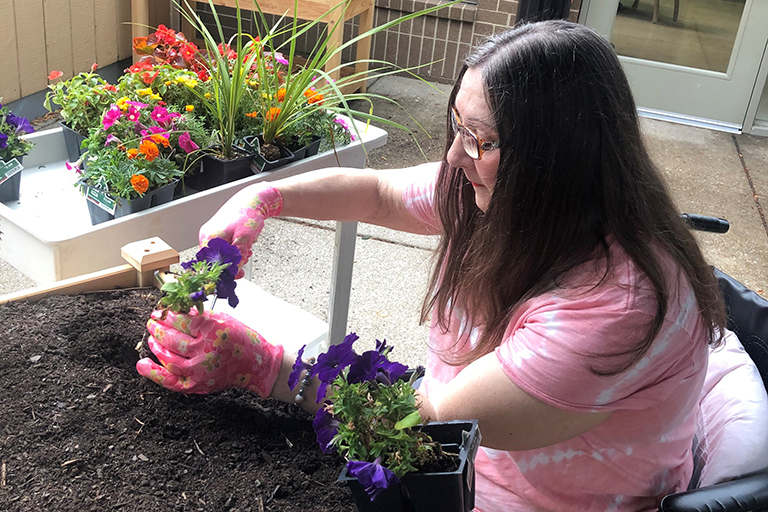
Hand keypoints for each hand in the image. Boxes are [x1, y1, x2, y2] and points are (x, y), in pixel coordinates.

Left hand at [136, 309, 283, 396]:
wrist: (256, 365)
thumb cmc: (242, 340)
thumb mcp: (223, 320)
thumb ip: (200, 316)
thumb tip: (175, 311)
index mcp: (213, 331)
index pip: (182, 320)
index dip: (168, 315)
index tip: (161, 311)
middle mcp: (205, 351)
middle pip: (172, 339)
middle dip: (158, 328)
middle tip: (152, 322)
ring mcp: (200, 370)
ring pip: (168, 358)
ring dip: (156, 346)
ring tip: (151, 338)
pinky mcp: (197, 385)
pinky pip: (170, 381)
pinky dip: (154, 373)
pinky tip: (142, 364)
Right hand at [198, 183, 282, 277]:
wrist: (253, 199)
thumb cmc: (247, 213)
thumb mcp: (245, 238)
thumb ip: (238, 256)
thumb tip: (235, 270)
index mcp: (210, 237)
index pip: (209, 263)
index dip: (221, 271)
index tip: (232, 276)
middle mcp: (208, 235)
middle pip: (215, 259)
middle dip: (231, 263)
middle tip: (244, 262)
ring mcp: (213, 233)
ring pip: (222, 253)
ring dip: (235, 256)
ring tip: (247, 249)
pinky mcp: (220, 232)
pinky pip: (226, 247)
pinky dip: (236, 249)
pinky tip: (245, 245)